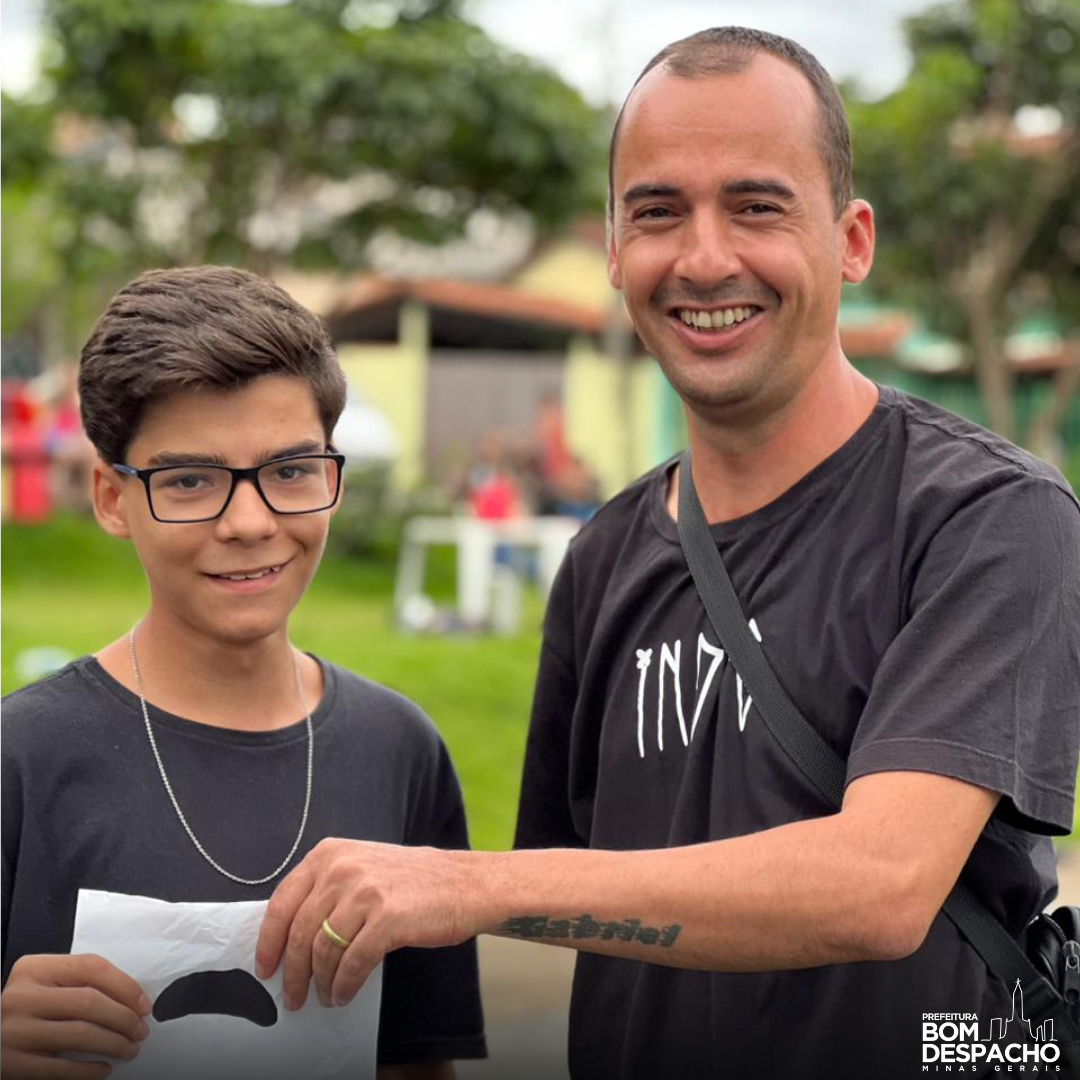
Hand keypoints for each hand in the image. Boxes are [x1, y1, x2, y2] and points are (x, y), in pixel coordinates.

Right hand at [1, 954, 149, 1079]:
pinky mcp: (11, 1063)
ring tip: (128, 1048)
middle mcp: (22, 997)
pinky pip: (59, 1069)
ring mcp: (14, 1031)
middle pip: (89, 1002)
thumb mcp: (44, 985)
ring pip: (80, 1035)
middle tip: (139, 1029)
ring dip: (113, 1044)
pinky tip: (102, 1068)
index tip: (143, 1003)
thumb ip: (76, 984)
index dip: (125, 986)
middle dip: (124, 1018)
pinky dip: (88, 1071)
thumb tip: (130, 999)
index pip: (92, 967)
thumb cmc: (24, 1009)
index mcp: (34, 969)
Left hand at [256, 839, 482, 1011]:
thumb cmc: (415, 881)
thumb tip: (292, 937)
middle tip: (292, 995)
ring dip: (320, 982)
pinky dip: (344, 985)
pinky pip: (353, 963)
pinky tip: (344, 993)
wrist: (466, 883)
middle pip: (301, 932)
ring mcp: (366, 892)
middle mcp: (343, 868)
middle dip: (293, 972)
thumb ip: (328, 891)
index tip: (265, 966)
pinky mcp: (387, 918)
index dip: (269, 940)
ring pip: (324, 951)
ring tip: (325, 995)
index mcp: (331, 853)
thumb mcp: (363, 868)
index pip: (283, 902)